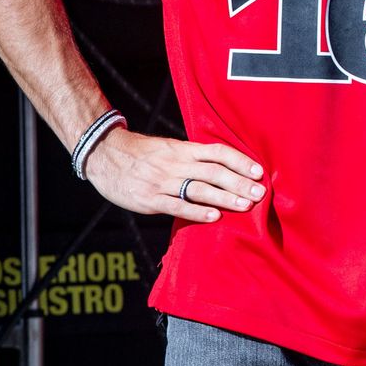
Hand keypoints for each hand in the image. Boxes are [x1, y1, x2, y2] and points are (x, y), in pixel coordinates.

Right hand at [83, 128, 264, 222]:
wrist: (105, 154)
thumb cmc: (143, 153)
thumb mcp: (169, 148)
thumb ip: (192, 157)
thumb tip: (223, 166)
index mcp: (182, 149)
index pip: (217, 152)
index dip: (239, 161)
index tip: (258, 171)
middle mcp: (176, 163)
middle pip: (213, 172)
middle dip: (238, 182)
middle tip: (260, 192)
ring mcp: (162, 181)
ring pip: (199, 189)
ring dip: (224, 197)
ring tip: (245, 205)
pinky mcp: (150, 199)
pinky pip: (177, 206)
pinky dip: (197, 212)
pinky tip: (214, 217)